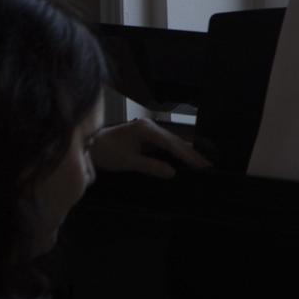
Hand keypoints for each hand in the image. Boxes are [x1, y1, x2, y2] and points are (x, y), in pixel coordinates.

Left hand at [89, 117, 213, 177]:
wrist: (90, 146)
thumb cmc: (105, 152)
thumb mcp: (128, 162)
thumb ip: (151, 166)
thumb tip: (172, 172)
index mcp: (146, 129)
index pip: (172, 143)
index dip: (188, 155)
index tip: (201, 165)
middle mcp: (150, 126)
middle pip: (176, 141)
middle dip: (192, 154)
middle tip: (208, 166)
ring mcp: (149, 130)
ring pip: (172, 142)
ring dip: (186, 153)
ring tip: (201, 163)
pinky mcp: (147, 136)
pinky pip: (166, 144)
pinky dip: (176, 153)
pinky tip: (185, 159)